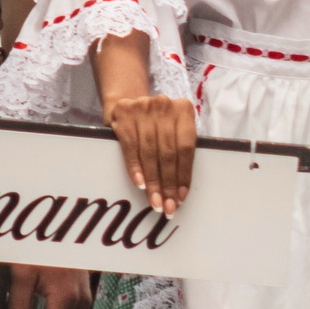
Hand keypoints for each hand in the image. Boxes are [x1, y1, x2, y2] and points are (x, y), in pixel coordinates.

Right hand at [105, 94, 195, 215]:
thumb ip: (179, 147)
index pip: (186, 148)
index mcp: (184, 109)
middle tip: (168, 207)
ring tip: (155, 202)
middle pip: (168, 152)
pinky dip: (136, 167)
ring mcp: (143, 108)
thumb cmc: (155, 122)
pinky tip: (140, 184)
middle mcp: (164, 105)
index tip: (181, 197)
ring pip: (150, 152)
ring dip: (153, 181)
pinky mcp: (123, 114)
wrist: (126, 101)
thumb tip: (180, 189)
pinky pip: (130, 147)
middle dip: (168, 184)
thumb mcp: (172, 127)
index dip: (184, 175)